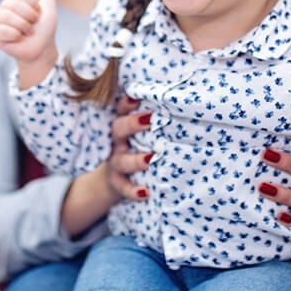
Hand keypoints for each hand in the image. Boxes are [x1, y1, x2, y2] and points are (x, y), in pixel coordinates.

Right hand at [0, 0, 57, 85]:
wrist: (41, 50)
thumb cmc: (43, 30)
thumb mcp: (48, 11)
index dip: (34, 4)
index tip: (38, 14)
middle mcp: (5, 7)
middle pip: (13, 3)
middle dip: (29, 16)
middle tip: (33, 25)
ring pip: (6, 15)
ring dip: (23, 26)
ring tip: (27, 33)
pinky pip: (2, 30)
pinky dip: (15, 35)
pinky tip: (18, 38)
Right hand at [61, 96, 151, 236]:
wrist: (113, 180)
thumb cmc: (134, 147)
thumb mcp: (136, 133)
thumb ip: (148, 121)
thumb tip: (177, 105)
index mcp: (122, 126)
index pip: (121, 110)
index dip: (126, 103)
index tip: (135, 97)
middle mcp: (116, 142)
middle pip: (118, 130)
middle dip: (132, 124)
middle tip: (150, 119)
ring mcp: (115, 162)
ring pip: (121, 160)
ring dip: (136, 160)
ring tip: (152, 159)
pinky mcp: (117, 182)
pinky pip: (123, 187)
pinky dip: (133, 191)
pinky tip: (145, 193)